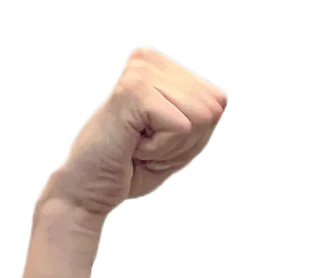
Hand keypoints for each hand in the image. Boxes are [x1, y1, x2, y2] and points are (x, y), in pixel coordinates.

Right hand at [39, 45, 229, 223]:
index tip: (160, 140)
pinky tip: (133, 146)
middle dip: (186, 142)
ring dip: (172, 147)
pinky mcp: (133, 89)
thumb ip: (201, 116)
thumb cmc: (131, 166)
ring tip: (140, 145)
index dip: (195, 136)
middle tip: (148, 146)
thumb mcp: (179, 139)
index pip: (216, 102)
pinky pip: (180, 128)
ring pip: (198, 119)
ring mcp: (139, 70)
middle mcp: (148, 59)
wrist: (89, 187)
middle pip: (211, 109)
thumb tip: (219, 99)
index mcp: (160, 66)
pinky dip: (161, 151)